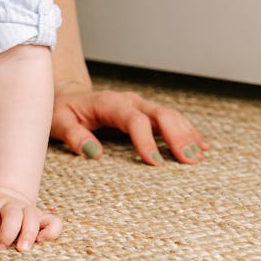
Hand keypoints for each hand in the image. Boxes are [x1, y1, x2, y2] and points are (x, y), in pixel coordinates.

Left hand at [0, 186, 60, 250]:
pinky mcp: (41, 218)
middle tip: (0, 249)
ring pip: (32, 216)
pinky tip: (43, 241)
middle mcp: (10, 205)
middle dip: (7, 232)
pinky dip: (52, 231)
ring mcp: (27, 210)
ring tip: (23, 249)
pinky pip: (53, 221)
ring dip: (28, 233)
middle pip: (12, 213)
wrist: (3, 196)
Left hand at [51, 85, 209, 165]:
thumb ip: (74, 136)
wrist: (67, 98)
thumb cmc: (62, 112)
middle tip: (190, 160)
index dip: (146, 140)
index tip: (155, 163)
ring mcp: (140, 106)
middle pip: (160, 114)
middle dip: (177, 136)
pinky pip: (171, 120)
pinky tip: (201, 146)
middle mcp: (129, 101)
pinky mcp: (146, 113)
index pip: (134, 119)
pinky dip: (187, 132)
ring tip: (199, 156)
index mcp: (109, 103)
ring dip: (186, 135)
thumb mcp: (59, 123)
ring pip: (170, 116)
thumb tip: (93, 152)